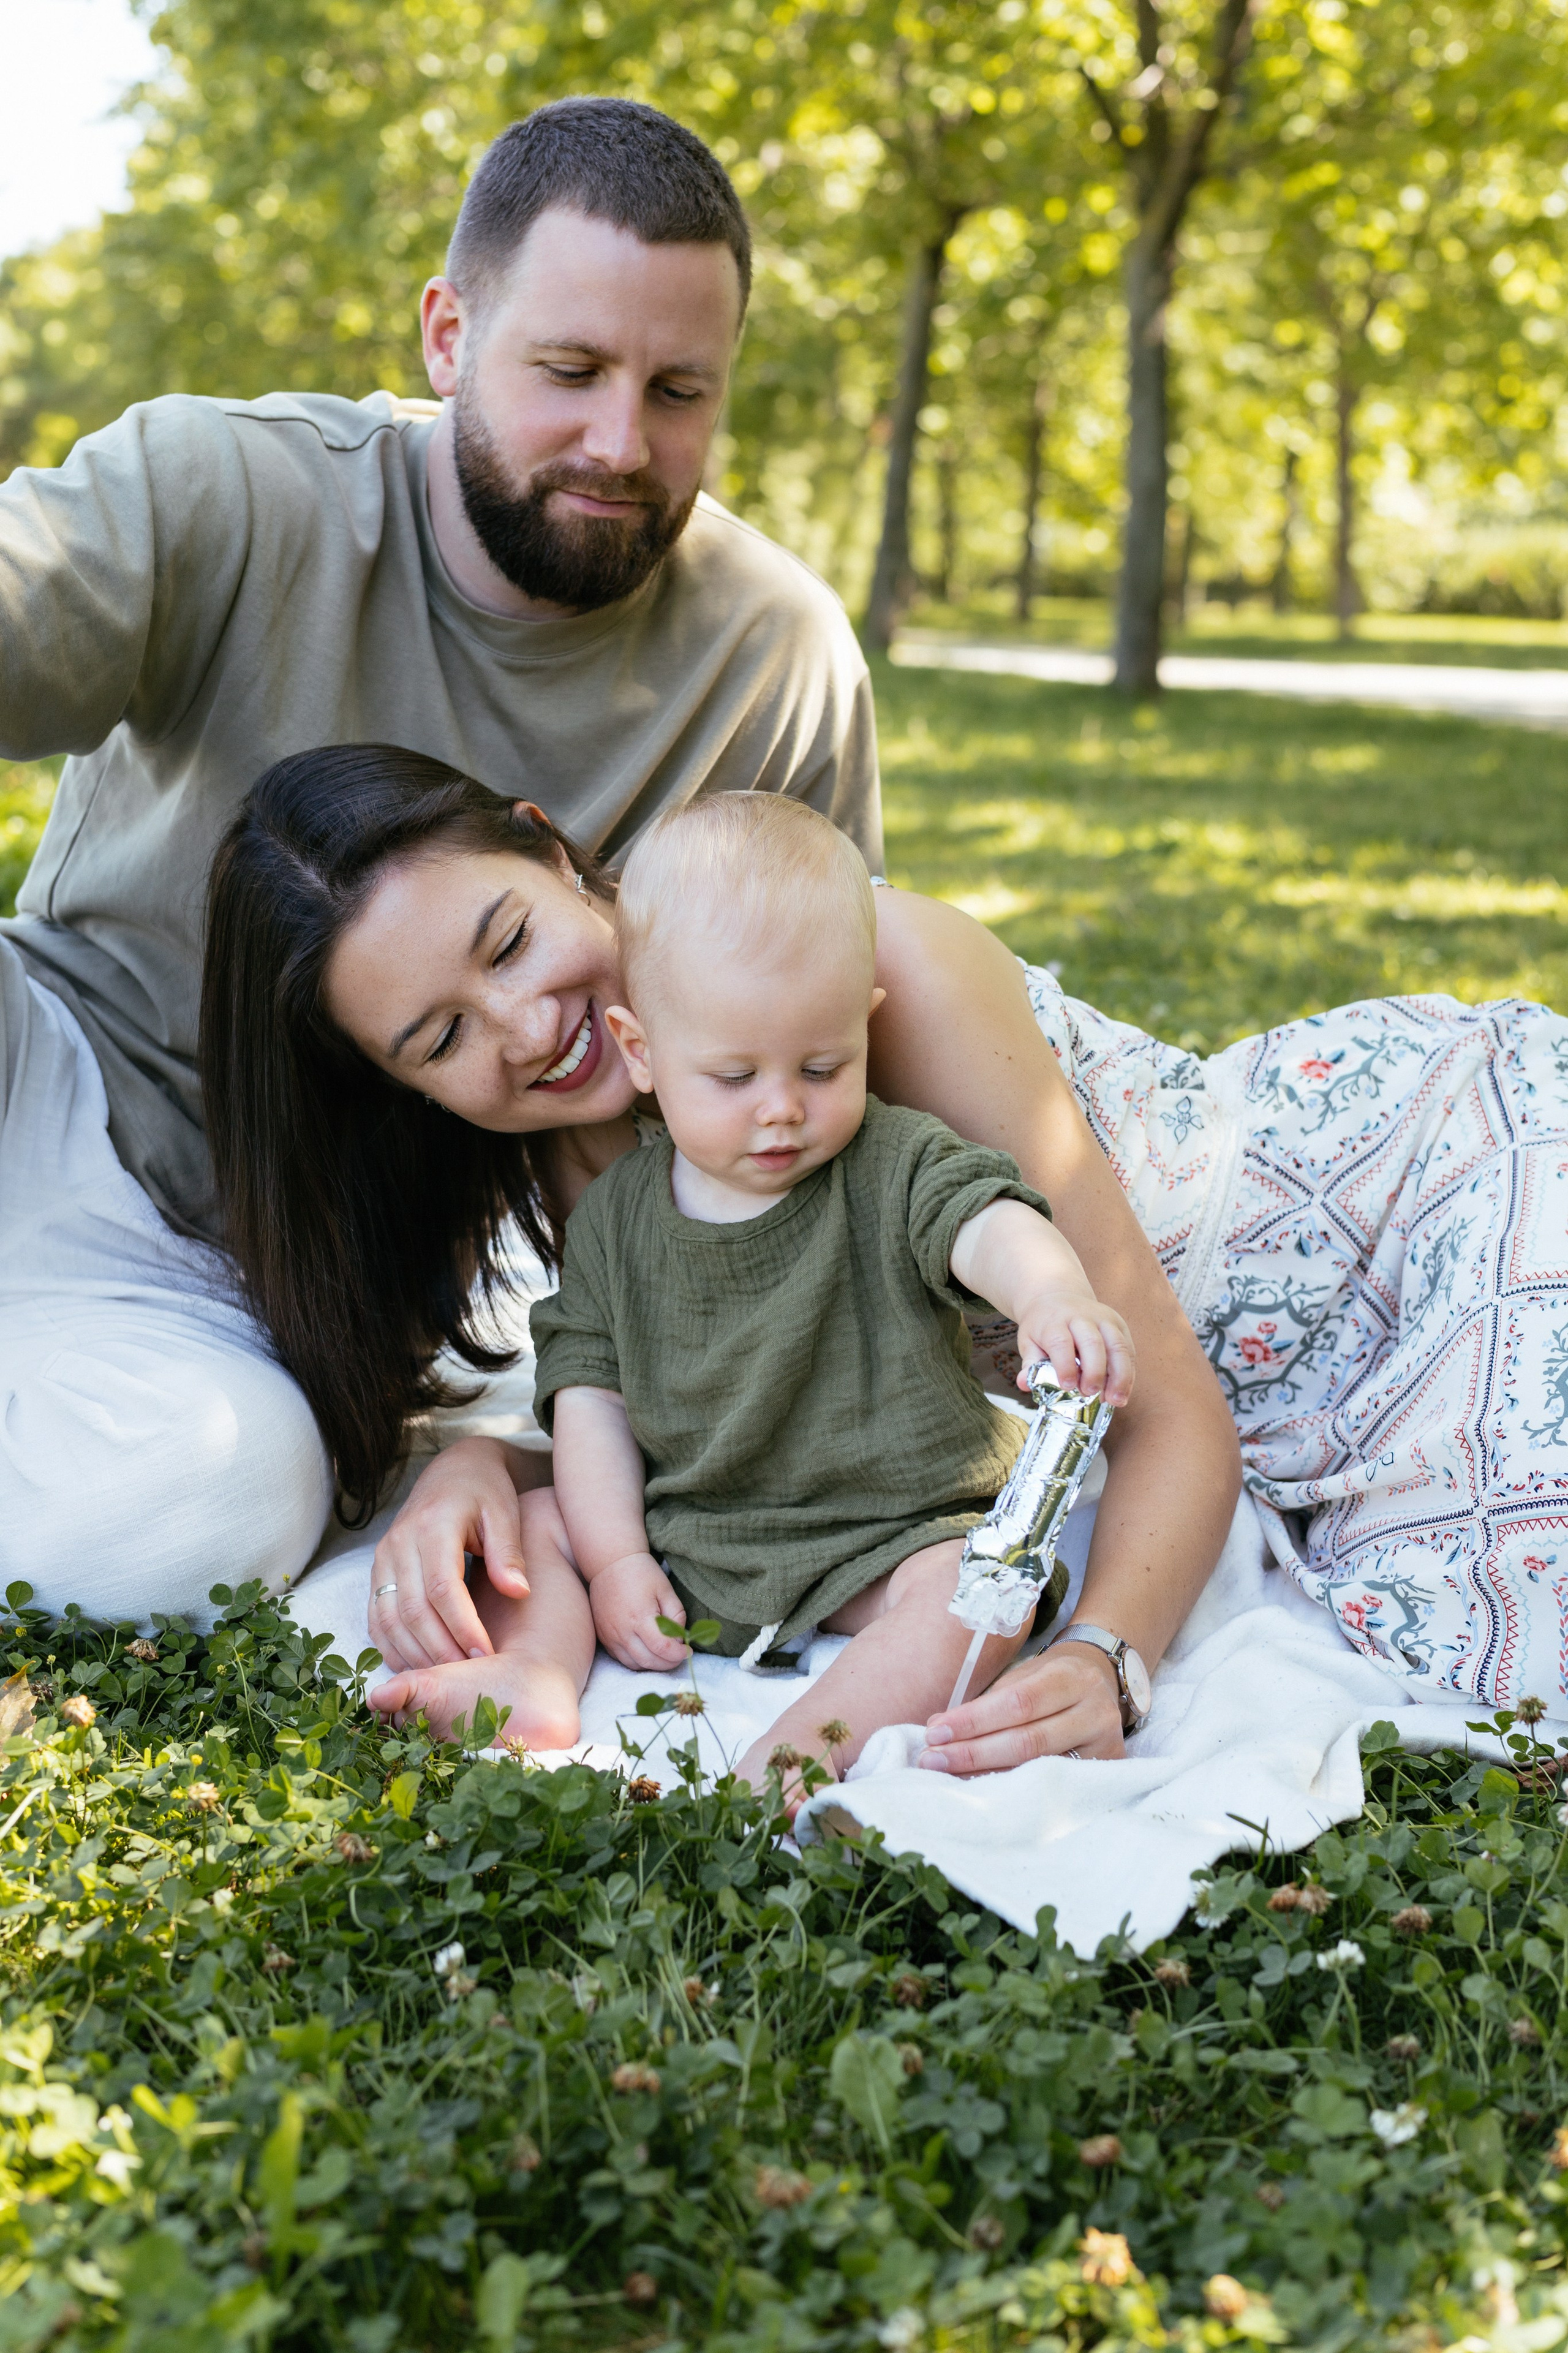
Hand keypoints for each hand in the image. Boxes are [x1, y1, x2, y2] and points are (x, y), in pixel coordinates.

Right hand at [367, 1438, 531, 1671]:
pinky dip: (392, 1645)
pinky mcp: (377, 1570)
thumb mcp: (505, 1513)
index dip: (462, 1626)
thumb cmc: (486, 1493)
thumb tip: (518, 1592)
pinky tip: (415, 1665)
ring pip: (388, 1618)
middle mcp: (400, 1542)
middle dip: (440, 1648)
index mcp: (433, 1525)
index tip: (486, 1654)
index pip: (442, 1587)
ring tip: (446, 1678)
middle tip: (470, 1675)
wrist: (454, 1472)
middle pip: (412, 1609)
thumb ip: (509, 1553)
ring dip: (414, 1653)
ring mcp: (383, 1557)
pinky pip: (376, 1616)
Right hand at [588, 1553, 691, 1671]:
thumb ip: (677, 1616)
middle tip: (679, 1655)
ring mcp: (610, 1635)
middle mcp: (622, 1630)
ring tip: (664, 1654)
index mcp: (640, 1617)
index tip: (688, 1651)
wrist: (609, 1562)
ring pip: (635, 1664)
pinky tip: (647, 1650)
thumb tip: (679, 1640)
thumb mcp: (666, 1590)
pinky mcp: (603, 1637)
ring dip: (653, 1664)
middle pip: (649, 1661)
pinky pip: (622, 1658)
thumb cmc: (641, 1573)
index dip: (679, 1654)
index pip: (662, 1648)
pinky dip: (637, 1660)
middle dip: (669, 1663)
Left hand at [917, 1640, 1124, 1773]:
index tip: (934, 1732)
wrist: (1102, 1684)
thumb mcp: (1025, 1676)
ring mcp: (1105, 1748)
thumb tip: (936, 1729)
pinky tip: (983, 1789)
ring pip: (1039, 1768)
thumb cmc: (1052, 1681)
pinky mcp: (1106, 1773)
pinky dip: (1013, 1787)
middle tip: (932, 1760)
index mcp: (1072, 1678)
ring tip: (948, 1775)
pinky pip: (1052, 1786)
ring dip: (986, 1774)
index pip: (1018, 1702)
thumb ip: (987, 1702)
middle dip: (974, 1753)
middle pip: (1028, 1740)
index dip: (974, 1721)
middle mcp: (1095, 1713)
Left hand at [1016, 1284, 1134, 1407]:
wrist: (1057, 1297)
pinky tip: (1123, 1392)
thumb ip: (1030, 1363)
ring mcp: (1104, 1319)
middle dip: (1094, 1372)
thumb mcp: (1029, 1341)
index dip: (1065, 1365)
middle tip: (1089, 1393)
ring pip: (1117, 1346)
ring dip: (1119, 1376)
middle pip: (1093, 1343)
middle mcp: (1081, 1317)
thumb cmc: (1043, 1326)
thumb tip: (1024, 1384)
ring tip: (1115, 1400)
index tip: (1068, 1386)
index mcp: (1055, 1320)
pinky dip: (1128, 1373)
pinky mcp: (1119, 1325)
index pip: (1061, 1342)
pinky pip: (1128, 1350)